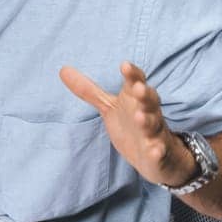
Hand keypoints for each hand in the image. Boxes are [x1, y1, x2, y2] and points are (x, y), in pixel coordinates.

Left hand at [60, 61, 197, 187]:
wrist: (157, 155)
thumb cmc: (131, 124)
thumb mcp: (108, 107)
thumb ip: (88, 90)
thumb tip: (62, 69)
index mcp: (135, 99)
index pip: (136, 82)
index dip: (132, 74)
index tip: (124, 65)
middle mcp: (148, 113)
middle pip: (150, 100)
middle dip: (144, 93)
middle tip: (137, 88)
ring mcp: (154, 133)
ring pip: (153, 124)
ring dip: (147, 120)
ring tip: (139, 117)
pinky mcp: (157, 153)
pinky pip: (158, 151)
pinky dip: (157, 151)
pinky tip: (155, 151)